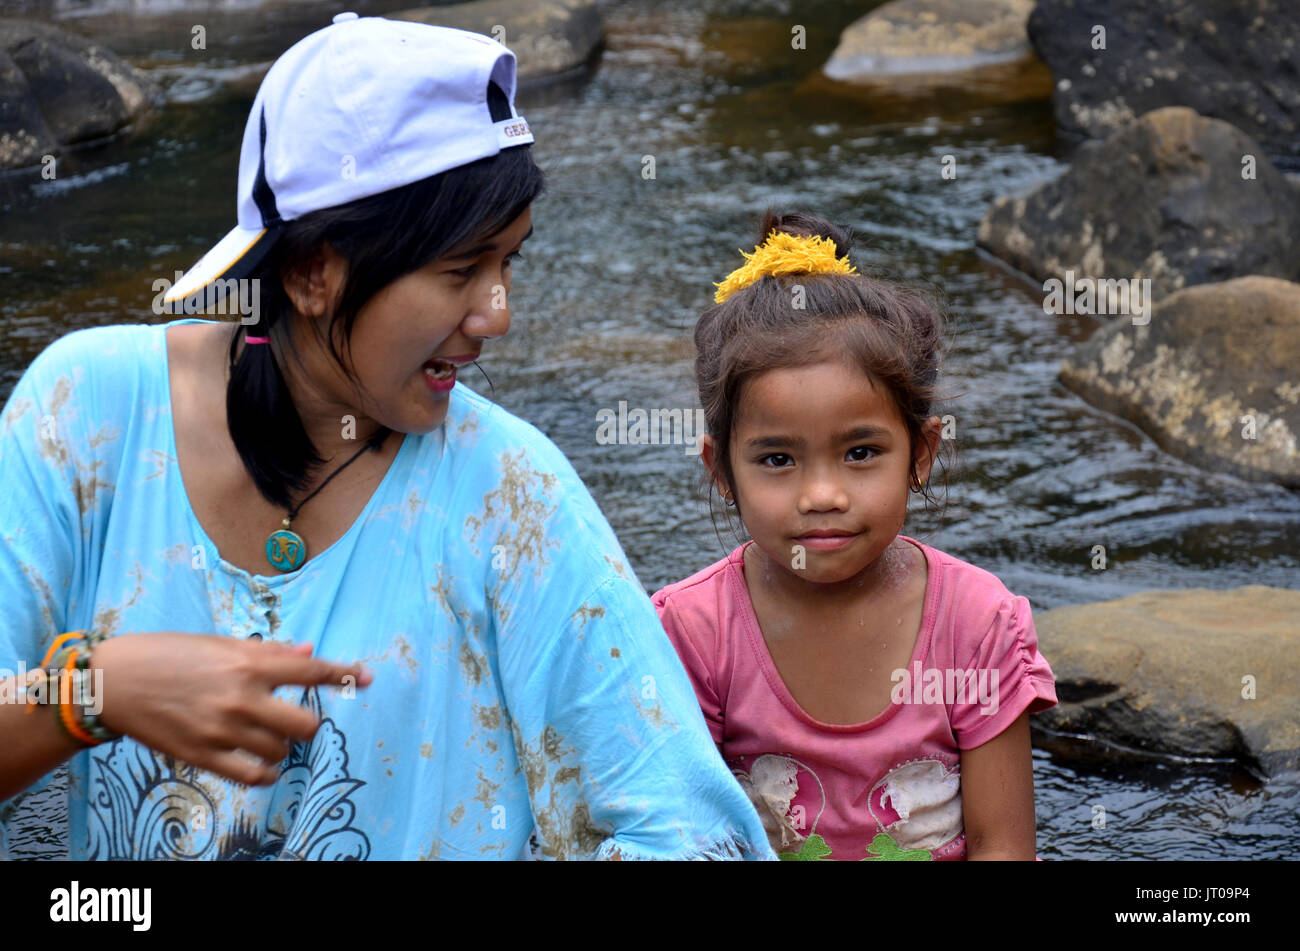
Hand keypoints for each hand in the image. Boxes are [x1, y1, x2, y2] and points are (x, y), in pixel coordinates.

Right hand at [91, 633, 372, 786]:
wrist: (114, 681)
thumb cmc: (168, 653)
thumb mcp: (220, 642)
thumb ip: (269, 652)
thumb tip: (310, 652)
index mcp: (248, 663)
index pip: (311, 672)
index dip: (344, 674)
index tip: (366, 677)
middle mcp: (241, 697)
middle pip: (305, 724)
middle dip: (308, 722)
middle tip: (295, 717)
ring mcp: (222, 730)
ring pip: (281, 750)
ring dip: (282, 744)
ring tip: (268, 735)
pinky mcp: (203, 755)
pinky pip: (252, 775)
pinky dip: (266, 771)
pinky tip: (264, 763)